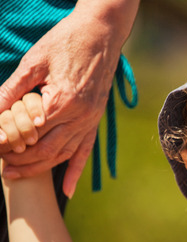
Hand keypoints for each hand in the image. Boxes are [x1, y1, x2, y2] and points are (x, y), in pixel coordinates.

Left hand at [0, 0, 139, 197]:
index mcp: (62, 101)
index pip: (29, 132)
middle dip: (20, 161)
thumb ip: (12, 90)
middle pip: (45, 150)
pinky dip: (76, 172)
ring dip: (40, 169)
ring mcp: (90, 121)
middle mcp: (79, 117)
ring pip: (63, 155)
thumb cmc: (67, 42)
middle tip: (1, 166)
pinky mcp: (95, 121)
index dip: (7, 143)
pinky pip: (85, 151)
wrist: (101, 34)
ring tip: (17, 175)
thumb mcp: (34, 62)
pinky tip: (69, 189)